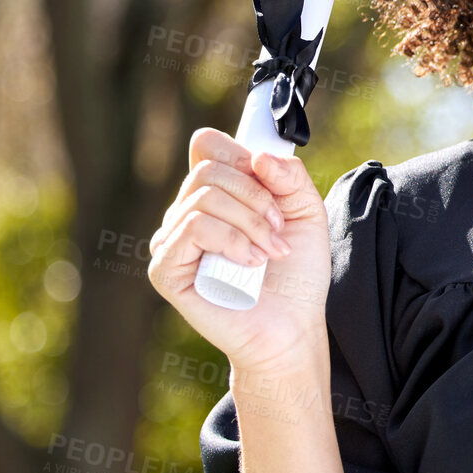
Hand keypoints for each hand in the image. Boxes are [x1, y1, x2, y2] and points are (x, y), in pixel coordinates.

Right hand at [147, 127, 333, 378]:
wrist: (292, 326)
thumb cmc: (295, 273)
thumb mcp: (307, 212)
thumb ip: (290, 176)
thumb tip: (258, 156)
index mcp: (216, 195)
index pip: (208, 147)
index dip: (241, 155)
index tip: (271, 182)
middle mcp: (187, 214)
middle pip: (208, 169)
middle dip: (256, 196)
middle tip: (279, 228)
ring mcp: (172, 241)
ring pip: (204, 198)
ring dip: (250, 223)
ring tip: (270, 252)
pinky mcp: (165, 269)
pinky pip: (193, 228)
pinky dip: (232, 241)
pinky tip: (250, 263)